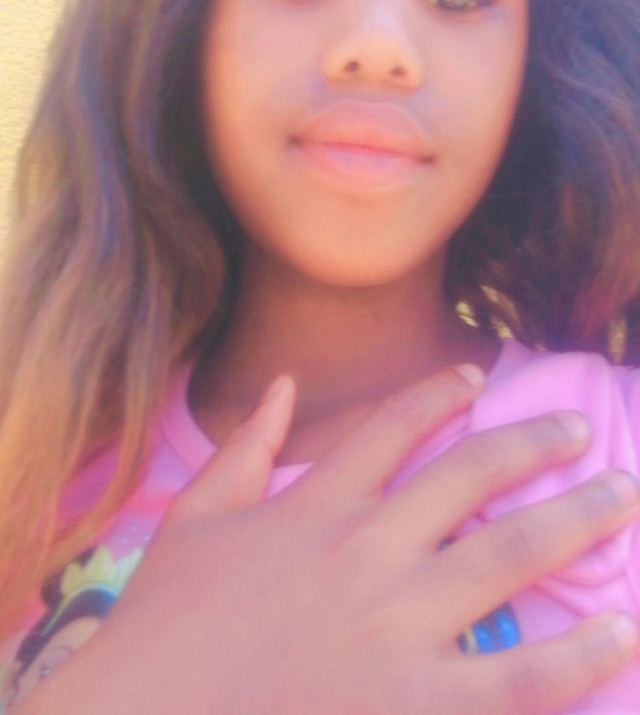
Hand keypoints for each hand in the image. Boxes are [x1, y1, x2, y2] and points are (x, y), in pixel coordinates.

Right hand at [24, 366, 639, 714]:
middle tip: (581, 433)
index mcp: (315, 505)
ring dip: (577, 520)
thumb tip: (277, 384)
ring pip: (511, 554)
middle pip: (472, 476)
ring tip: (623, 498)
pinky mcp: (417, 706)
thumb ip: (242, 448)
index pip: (392, 426)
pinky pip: (519, 675)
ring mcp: (398, 626)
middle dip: (535, 445)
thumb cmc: (163, 628)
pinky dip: (577, 656)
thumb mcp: (192, 520)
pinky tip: (620, 635)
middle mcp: (367, 549)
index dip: (440, 394)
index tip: (478, 377)